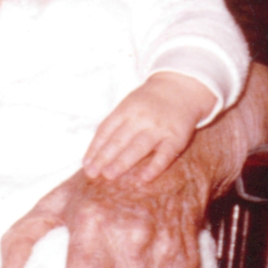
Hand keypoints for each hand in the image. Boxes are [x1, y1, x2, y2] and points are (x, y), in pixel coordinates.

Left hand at [81, 71, 210, 182]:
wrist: (181, 88)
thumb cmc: (148, 103)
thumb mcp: (129, 105)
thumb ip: (115, 124)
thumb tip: (95, 152)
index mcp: (126, 109)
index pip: (106, 130)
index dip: (95, 147)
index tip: (86, 164)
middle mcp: (141, 118)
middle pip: (119, 139)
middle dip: (104, 157)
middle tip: (92, 173)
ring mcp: (159, 128)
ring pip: (138, 147)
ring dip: (122, 162)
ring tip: (109, 175)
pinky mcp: (176, 138)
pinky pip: (165, 154)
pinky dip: (155, 167)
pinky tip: (144, 178)